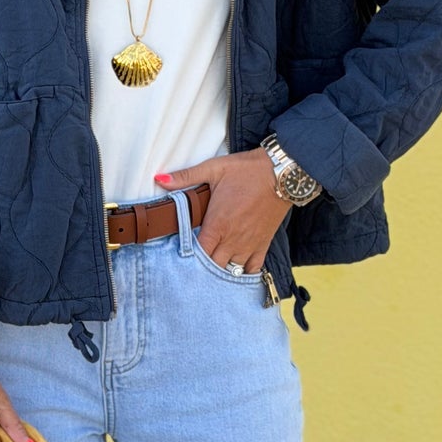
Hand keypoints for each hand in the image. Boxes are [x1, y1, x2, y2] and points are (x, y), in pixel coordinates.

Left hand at [153, 149, 292, 272]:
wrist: (282, 173)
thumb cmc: (247, 170)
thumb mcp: (214, 169)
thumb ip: (185, 177)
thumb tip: (159, 179)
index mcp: (217, 224)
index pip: (198, 253)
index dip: (188, 258)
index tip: (181, 255)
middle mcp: (232, 239)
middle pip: (212, 266)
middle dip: (202, 268)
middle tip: (193, 264)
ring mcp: (249, 244)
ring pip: (231, 271)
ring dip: (220, 270)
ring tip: (211, 269)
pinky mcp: (263, 244)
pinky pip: (253, 269)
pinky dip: (244, 273)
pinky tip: (235, 271)